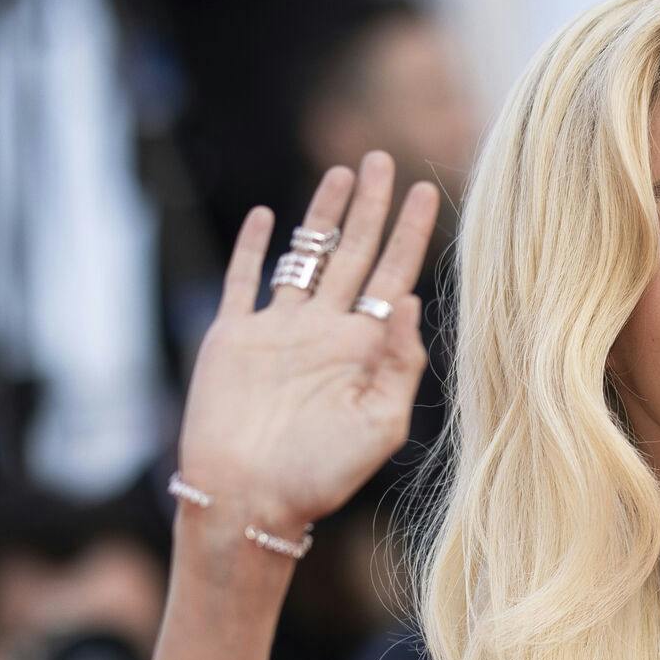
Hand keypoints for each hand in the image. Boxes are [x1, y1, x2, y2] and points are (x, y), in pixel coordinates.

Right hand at [177, 151, 437, 531]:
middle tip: (386, 159)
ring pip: (305, 257)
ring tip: (342, 172)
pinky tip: (263, 216)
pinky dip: (251, 248)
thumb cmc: (320, 474)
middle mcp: (325, 331)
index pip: (395, 276)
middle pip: (354, 253)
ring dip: (322, 215)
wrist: (250, 500)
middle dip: (371, 208)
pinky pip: (243, 282)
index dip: (410, 233)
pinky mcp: (232, 338)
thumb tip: (412, 299)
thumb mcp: (381, 424)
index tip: (427, 191)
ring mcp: (278, 332)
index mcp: (365, 349)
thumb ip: (400, 362)